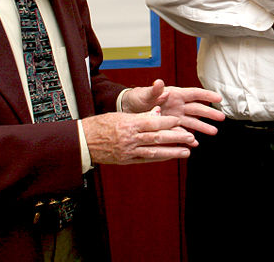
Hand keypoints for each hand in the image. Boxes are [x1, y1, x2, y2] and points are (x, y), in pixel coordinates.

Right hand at [81, 108, 198, 164]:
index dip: (167, 122)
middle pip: (156, 137)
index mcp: (129, 124)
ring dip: (172, 152)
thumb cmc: (102, 124)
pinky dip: (159, 158)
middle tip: (190, 137)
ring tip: (186, 151)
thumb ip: (141, 115)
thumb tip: (158, 113)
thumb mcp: (121, 115)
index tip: (180, 121)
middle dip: (175, 138)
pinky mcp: (126, 160)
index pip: (152, 122)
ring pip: (154, 151)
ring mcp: (128, 151)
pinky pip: (146, 159)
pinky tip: (170, 156)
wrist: (84, 141)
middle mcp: (130, 138)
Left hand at [122, 79, 224, 134]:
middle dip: (209, 113)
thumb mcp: (145, 94)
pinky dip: (188, 137)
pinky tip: (194, 143)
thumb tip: (159, 83)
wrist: (128, 110)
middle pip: (197, 109)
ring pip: (192, 122)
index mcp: (174, 95)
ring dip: (202, 127)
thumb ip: (154, 91)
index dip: (207, 95)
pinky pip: (181, 132)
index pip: (194, 94)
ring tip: (213, 132)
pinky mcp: (170, 127)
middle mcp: (178, 105)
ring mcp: (175, 116)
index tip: (219, 98)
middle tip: (221, 118)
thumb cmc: (137, 98)